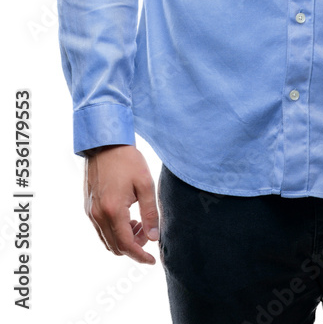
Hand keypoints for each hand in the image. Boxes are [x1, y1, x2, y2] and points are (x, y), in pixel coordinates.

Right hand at [84, 144, 158, 263]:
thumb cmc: (127, 160)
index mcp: (113, 210)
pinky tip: (127, 216)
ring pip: (106, 240)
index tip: (152, 260)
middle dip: (133, 247)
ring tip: (138, 222)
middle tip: (147, 232)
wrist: (105, 143)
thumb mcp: (145, 184)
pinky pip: (101, 229)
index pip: (127, 245)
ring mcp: (91, 212)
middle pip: (115, 247)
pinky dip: (114, 231)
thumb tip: (153, 237)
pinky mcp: (88, 206)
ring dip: (123, 240)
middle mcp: (98, 215)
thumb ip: (150, 213)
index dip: (140, 256)